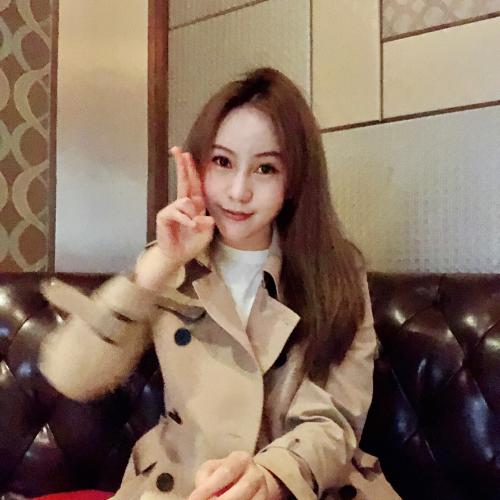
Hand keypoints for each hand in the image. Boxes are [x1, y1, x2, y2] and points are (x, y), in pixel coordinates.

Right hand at [156, 146, 213, 264]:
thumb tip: (205, 217)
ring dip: (191, 214)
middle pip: (183, 180)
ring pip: (185, 201)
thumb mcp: (206, 233)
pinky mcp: (164, 216)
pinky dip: (185, 220)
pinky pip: (177, 212)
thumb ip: (207, 223)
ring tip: (192, 227)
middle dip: (181, 165)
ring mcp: (173, 209)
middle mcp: (183, 204)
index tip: (187, 155)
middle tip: (177, 150)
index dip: (191, 169)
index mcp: (195, 205)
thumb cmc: (191, 243)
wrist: (178, 256)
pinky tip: (189, 226)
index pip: (194, 184)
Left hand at [188, 451, 283, 499]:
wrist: (248, 480)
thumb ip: (205, 478)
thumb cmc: (223, 474)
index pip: (226, 471)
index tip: (192, 499)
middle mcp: (256, 473)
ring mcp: (264, 490)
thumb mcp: (212, 469)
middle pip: (243, 489)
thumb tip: (200, 495)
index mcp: (241, 459)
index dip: (209, 487)